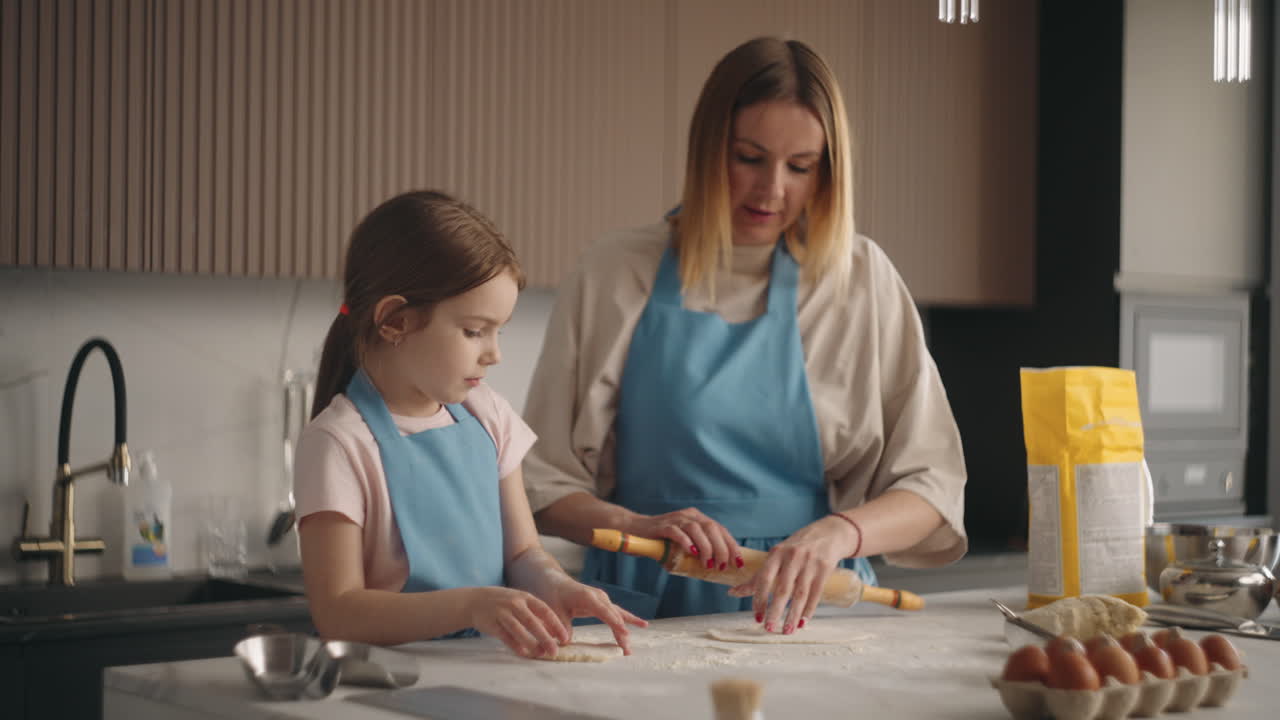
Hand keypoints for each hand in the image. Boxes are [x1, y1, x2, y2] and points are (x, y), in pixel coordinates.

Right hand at [468, 587, 569, 658]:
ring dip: (531, 643)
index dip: (556, 625)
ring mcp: (502, 613)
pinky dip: (514, 644)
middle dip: (545, 637)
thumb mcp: (520, 602)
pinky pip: (505, 636)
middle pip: (532, 622)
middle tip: (555, 651)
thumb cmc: (503, 603)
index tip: (565, 638)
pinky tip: (523, 653)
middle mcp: (514, 604)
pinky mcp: (491, 623)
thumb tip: (553, 631)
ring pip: (519, 629)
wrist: (475, 601)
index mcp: (525, 597)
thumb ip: (535, 614)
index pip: (545, 611)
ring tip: (541, 654)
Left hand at [540, 577, 648, 654]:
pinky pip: (617, 614)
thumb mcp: (554, 609)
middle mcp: (599, 597)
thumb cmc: (553, 594)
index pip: (604, 611)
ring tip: (630, 650)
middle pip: (614, 616)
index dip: (614, 622)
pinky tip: (642, 625)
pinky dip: (627, 621)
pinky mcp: (603, 604)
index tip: (624, 633)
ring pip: (618, 616)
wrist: (554, 581)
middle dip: (622, 634)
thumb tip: (566, 641)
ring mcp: (602, 600)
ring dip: (625, 632)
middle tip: (626, 651)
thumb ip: (562, 625)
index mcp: (587, 597)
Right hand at [630, 507, 742, 573]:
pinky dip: (686, 542)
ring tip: (708, 563)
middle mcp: (690, 516)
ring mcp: (676, 519)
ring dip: (706, 547)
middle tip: (721, 566)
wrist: (636, 531)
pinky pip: (677, 532)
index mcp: (698, 518)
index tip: (738, 562)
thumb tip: (716, 569)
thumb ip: (698, 551)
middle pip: (712, 528)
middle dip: (721, 548)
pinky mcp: (663, 526)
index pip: (720, 530)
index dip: (731, 545)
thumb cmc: (663, 542)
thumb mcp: (685, 544)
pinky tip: (691, 552)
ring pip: (697, 529)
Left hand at [729, 515, 857, 633]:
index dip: (759, 599)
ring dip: (793, 615)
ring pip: (800, 594)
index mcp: (777, 553)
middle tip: (768, 629)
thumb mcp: (778, 555)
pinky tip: (803, 621)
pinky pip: (815, 593)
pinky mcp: (825, 568)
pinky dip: (809, 609)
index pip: (764, 578)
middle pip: (782, 589)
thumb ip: (759, 575)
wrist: (829, 532)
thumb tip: (733, 592)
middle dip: (775, 611)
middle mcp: (792, 557)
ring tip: (787, 631)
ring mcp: (809, 563)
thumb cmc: (797, 547)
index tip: (757, 617)